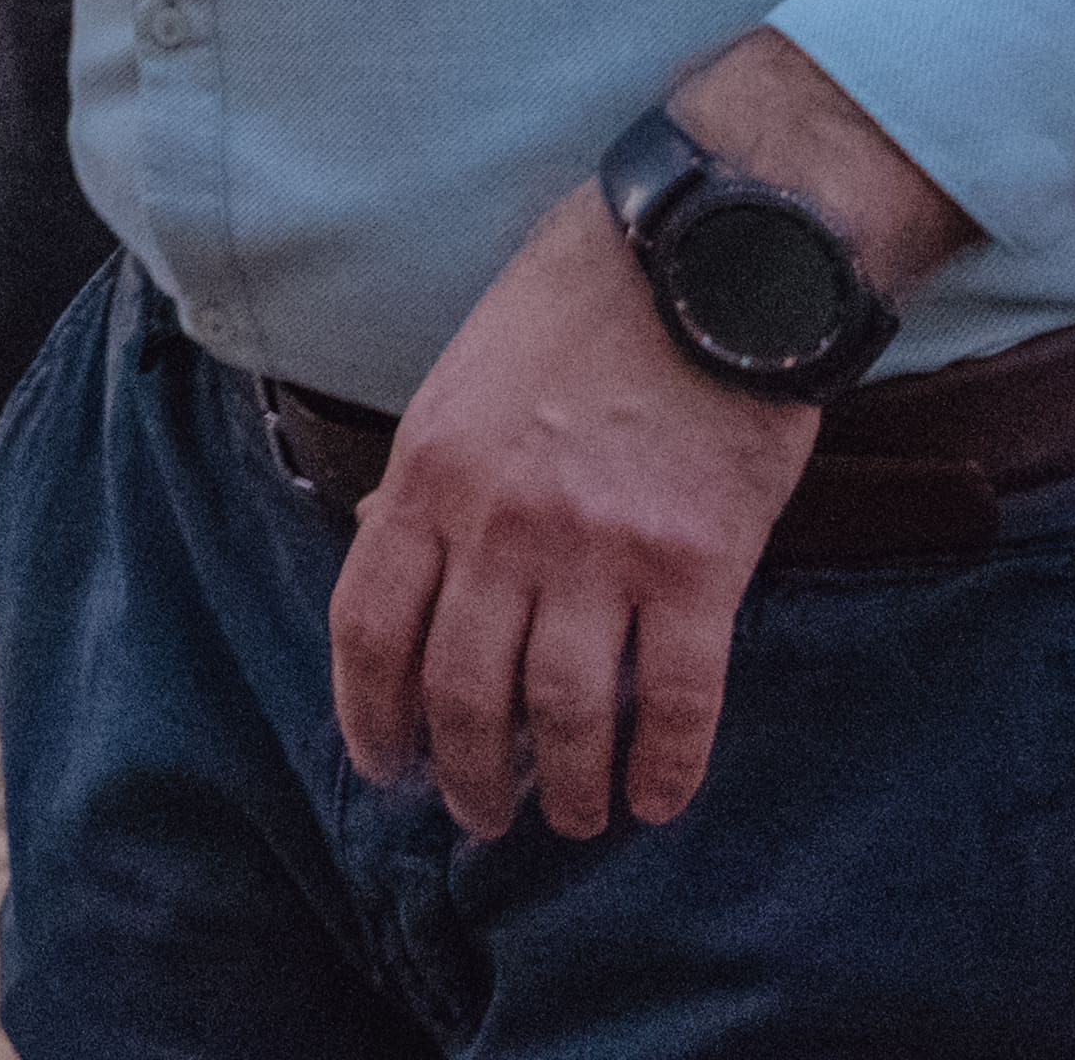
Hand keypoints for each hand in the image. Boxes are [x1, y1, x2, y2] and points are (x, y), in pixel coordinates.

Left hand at [326, 188, 817, 838]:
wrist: (705, 258)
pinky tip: (659, 799)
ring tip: (570, 817)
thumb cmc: (577, 309)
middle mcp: (501, 524)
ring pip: (565, 712)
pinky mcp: (697, 564)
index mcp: (429, 474)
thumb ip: (427, 473)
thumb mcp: (461, 379)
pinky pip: (677, 699)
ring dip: (563, 787)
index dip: (370, 715)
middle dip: (465, 774)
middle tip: (481, 813)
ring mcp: (599, 549)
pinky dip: (666, 766)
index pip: (369, 627)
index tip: (386, 766)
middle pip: (461, 691)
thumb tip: (378, 541)